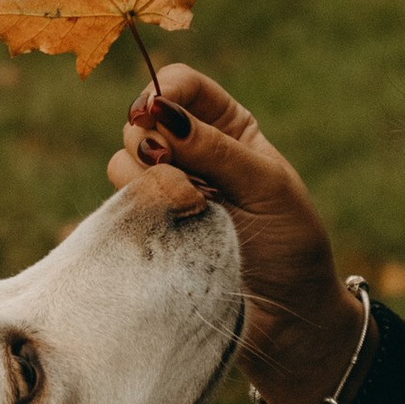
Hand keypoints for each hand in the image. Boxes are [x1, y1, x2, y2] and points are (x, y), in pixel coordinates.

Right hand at [107, 67, 362, 403]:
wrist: (285, 319)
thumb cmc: (290, 245)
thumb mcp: (267, 186)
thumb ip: (216, 148)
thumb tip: (158, 111)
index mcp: (225, 128)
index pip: (178, 85)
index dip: (162, 92)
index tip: (157, 114)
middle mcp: (187, 154)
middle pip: (138, 122)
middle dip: (156, 146)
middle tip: (193, 186)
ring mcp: (162, 195)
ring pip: (120, 165)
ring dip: (151, 187)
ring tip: (194, 216)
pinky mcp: (144, 233)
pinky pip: (114, 211)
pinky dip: (136, 218)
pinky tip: (170, 236)